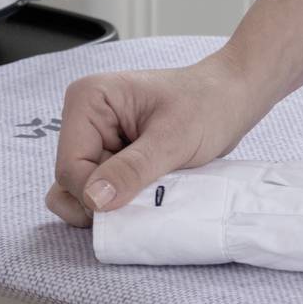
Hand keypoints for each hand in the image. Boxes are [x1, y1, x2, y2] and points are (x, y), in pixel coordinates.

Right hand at [47, 54, 266, 227]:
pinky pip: (105, 191)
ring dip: (114, 204)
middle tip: (146, 198)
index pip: (70, 166)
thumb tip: (94, 199)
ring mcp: (98, 139)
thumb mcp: (174, 139)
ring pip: (84, 191)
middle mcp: (85, 119)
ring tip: (152, 192)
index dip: (94, 195)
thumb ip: (132, 169)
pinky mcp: (112, 157)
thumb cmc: (208, 104)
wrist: (233, 99)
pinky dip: (124, 201)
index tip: (131, 203)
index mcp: (89, 100)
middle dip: (104, 201)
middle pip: (72, 182)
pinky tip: (152, 193)